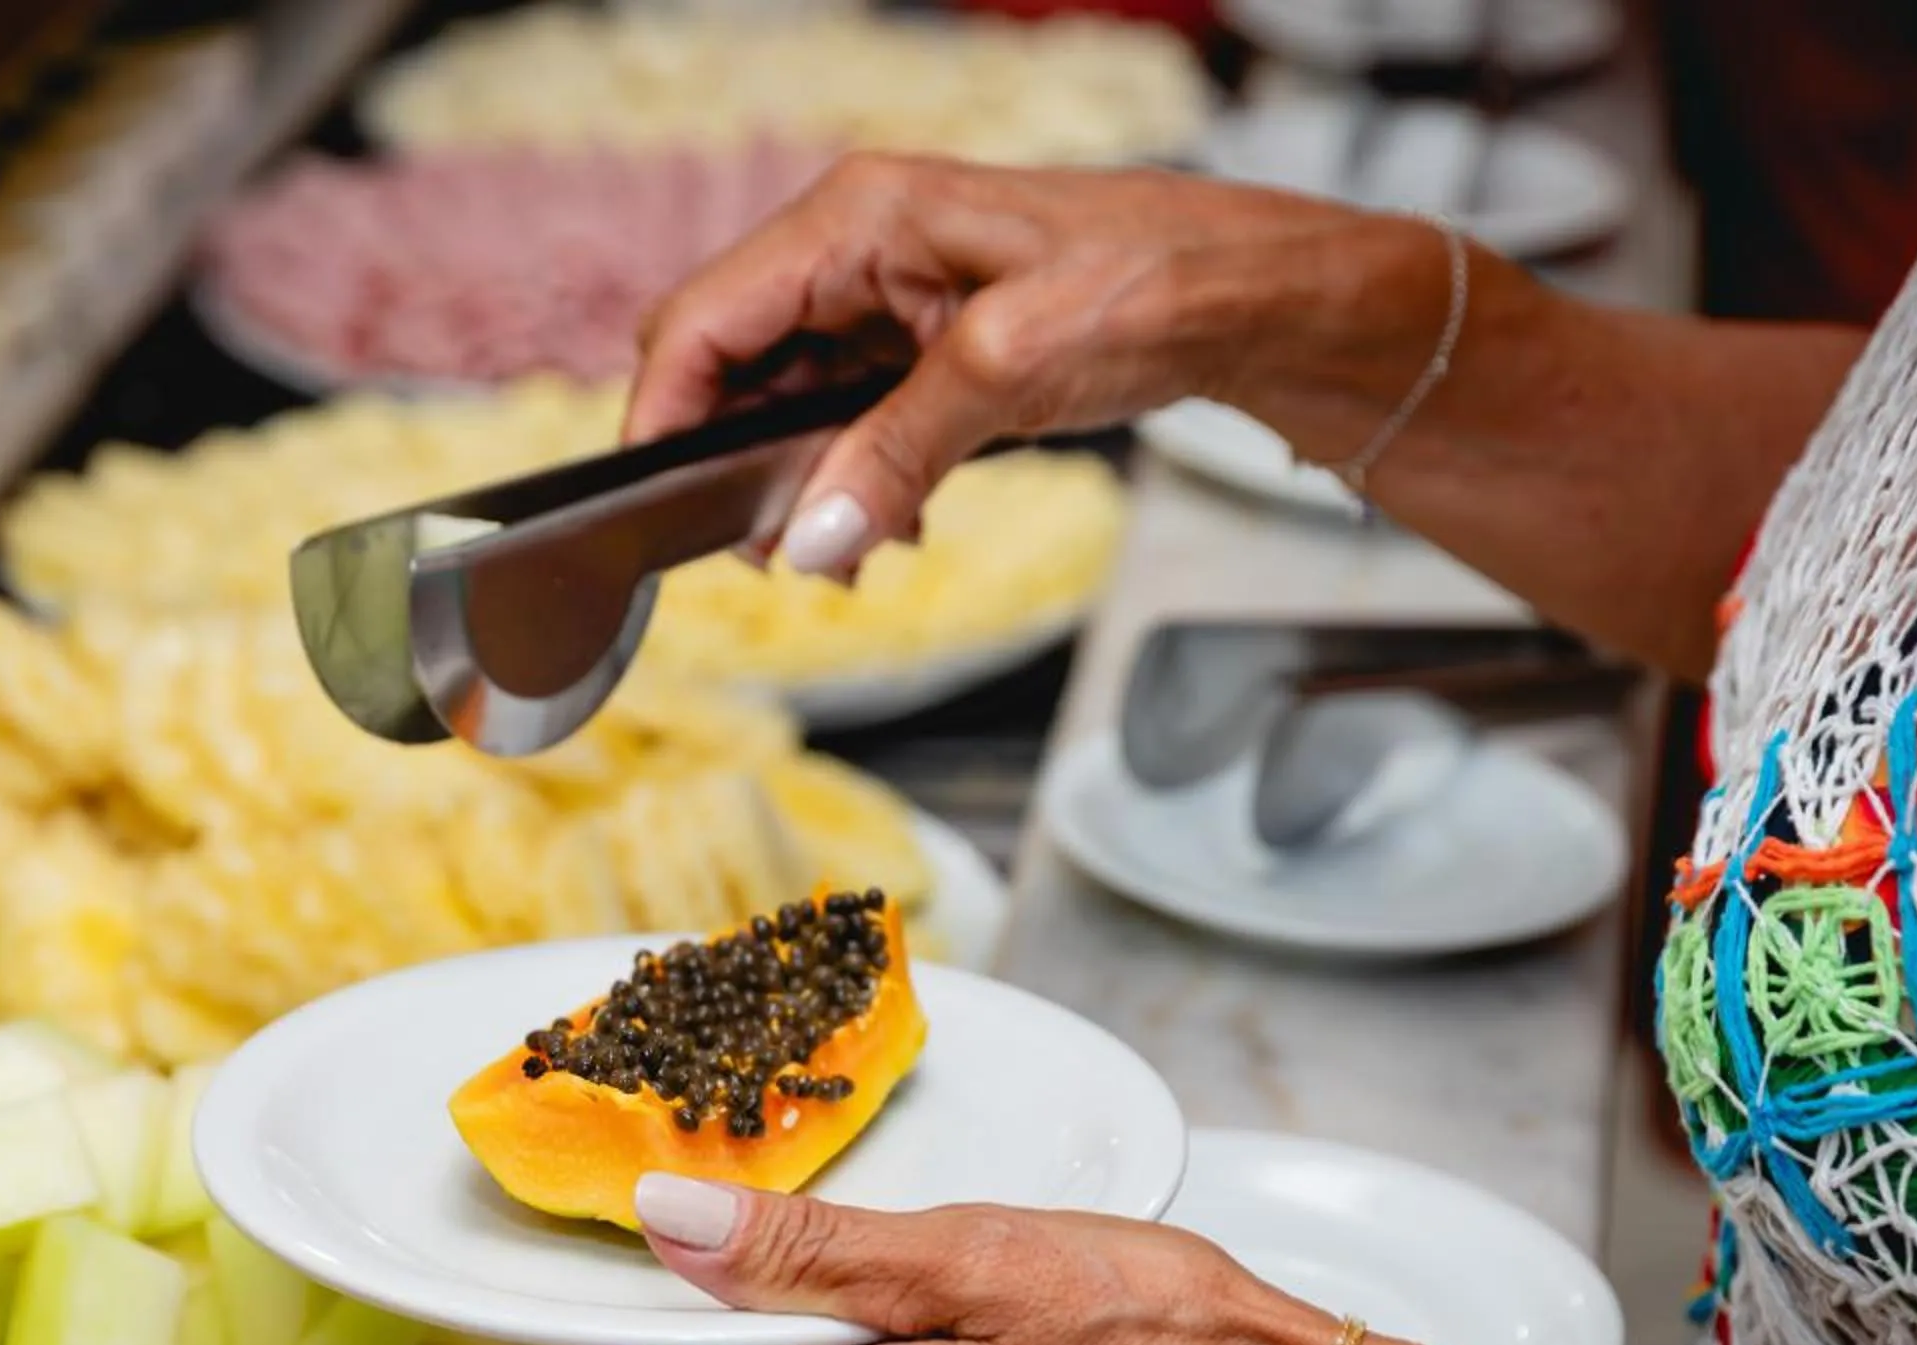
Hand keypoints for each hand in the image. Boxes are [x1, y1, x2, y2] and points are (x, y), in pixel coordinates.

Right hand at [625, 155, 1431, 577]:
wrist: (1259, 301)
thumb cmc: (1157, 284)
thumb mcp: (1010, 373)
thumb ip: (892, 456)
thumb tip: (806, 537)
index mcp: (857, 219)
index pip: (702, 320)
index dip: (662, 419)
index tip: (657, 509)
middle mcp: (857, 248)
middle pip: (729, 364)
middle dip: (735, 465)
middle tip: (772, 553)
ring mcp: (887, 295)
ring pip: (783, 402)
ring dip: (801, 486)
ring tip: (847, 552)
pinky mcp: (922, 342)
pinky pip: (845, 417)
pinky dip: (853, 479)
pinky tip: (894, 522)